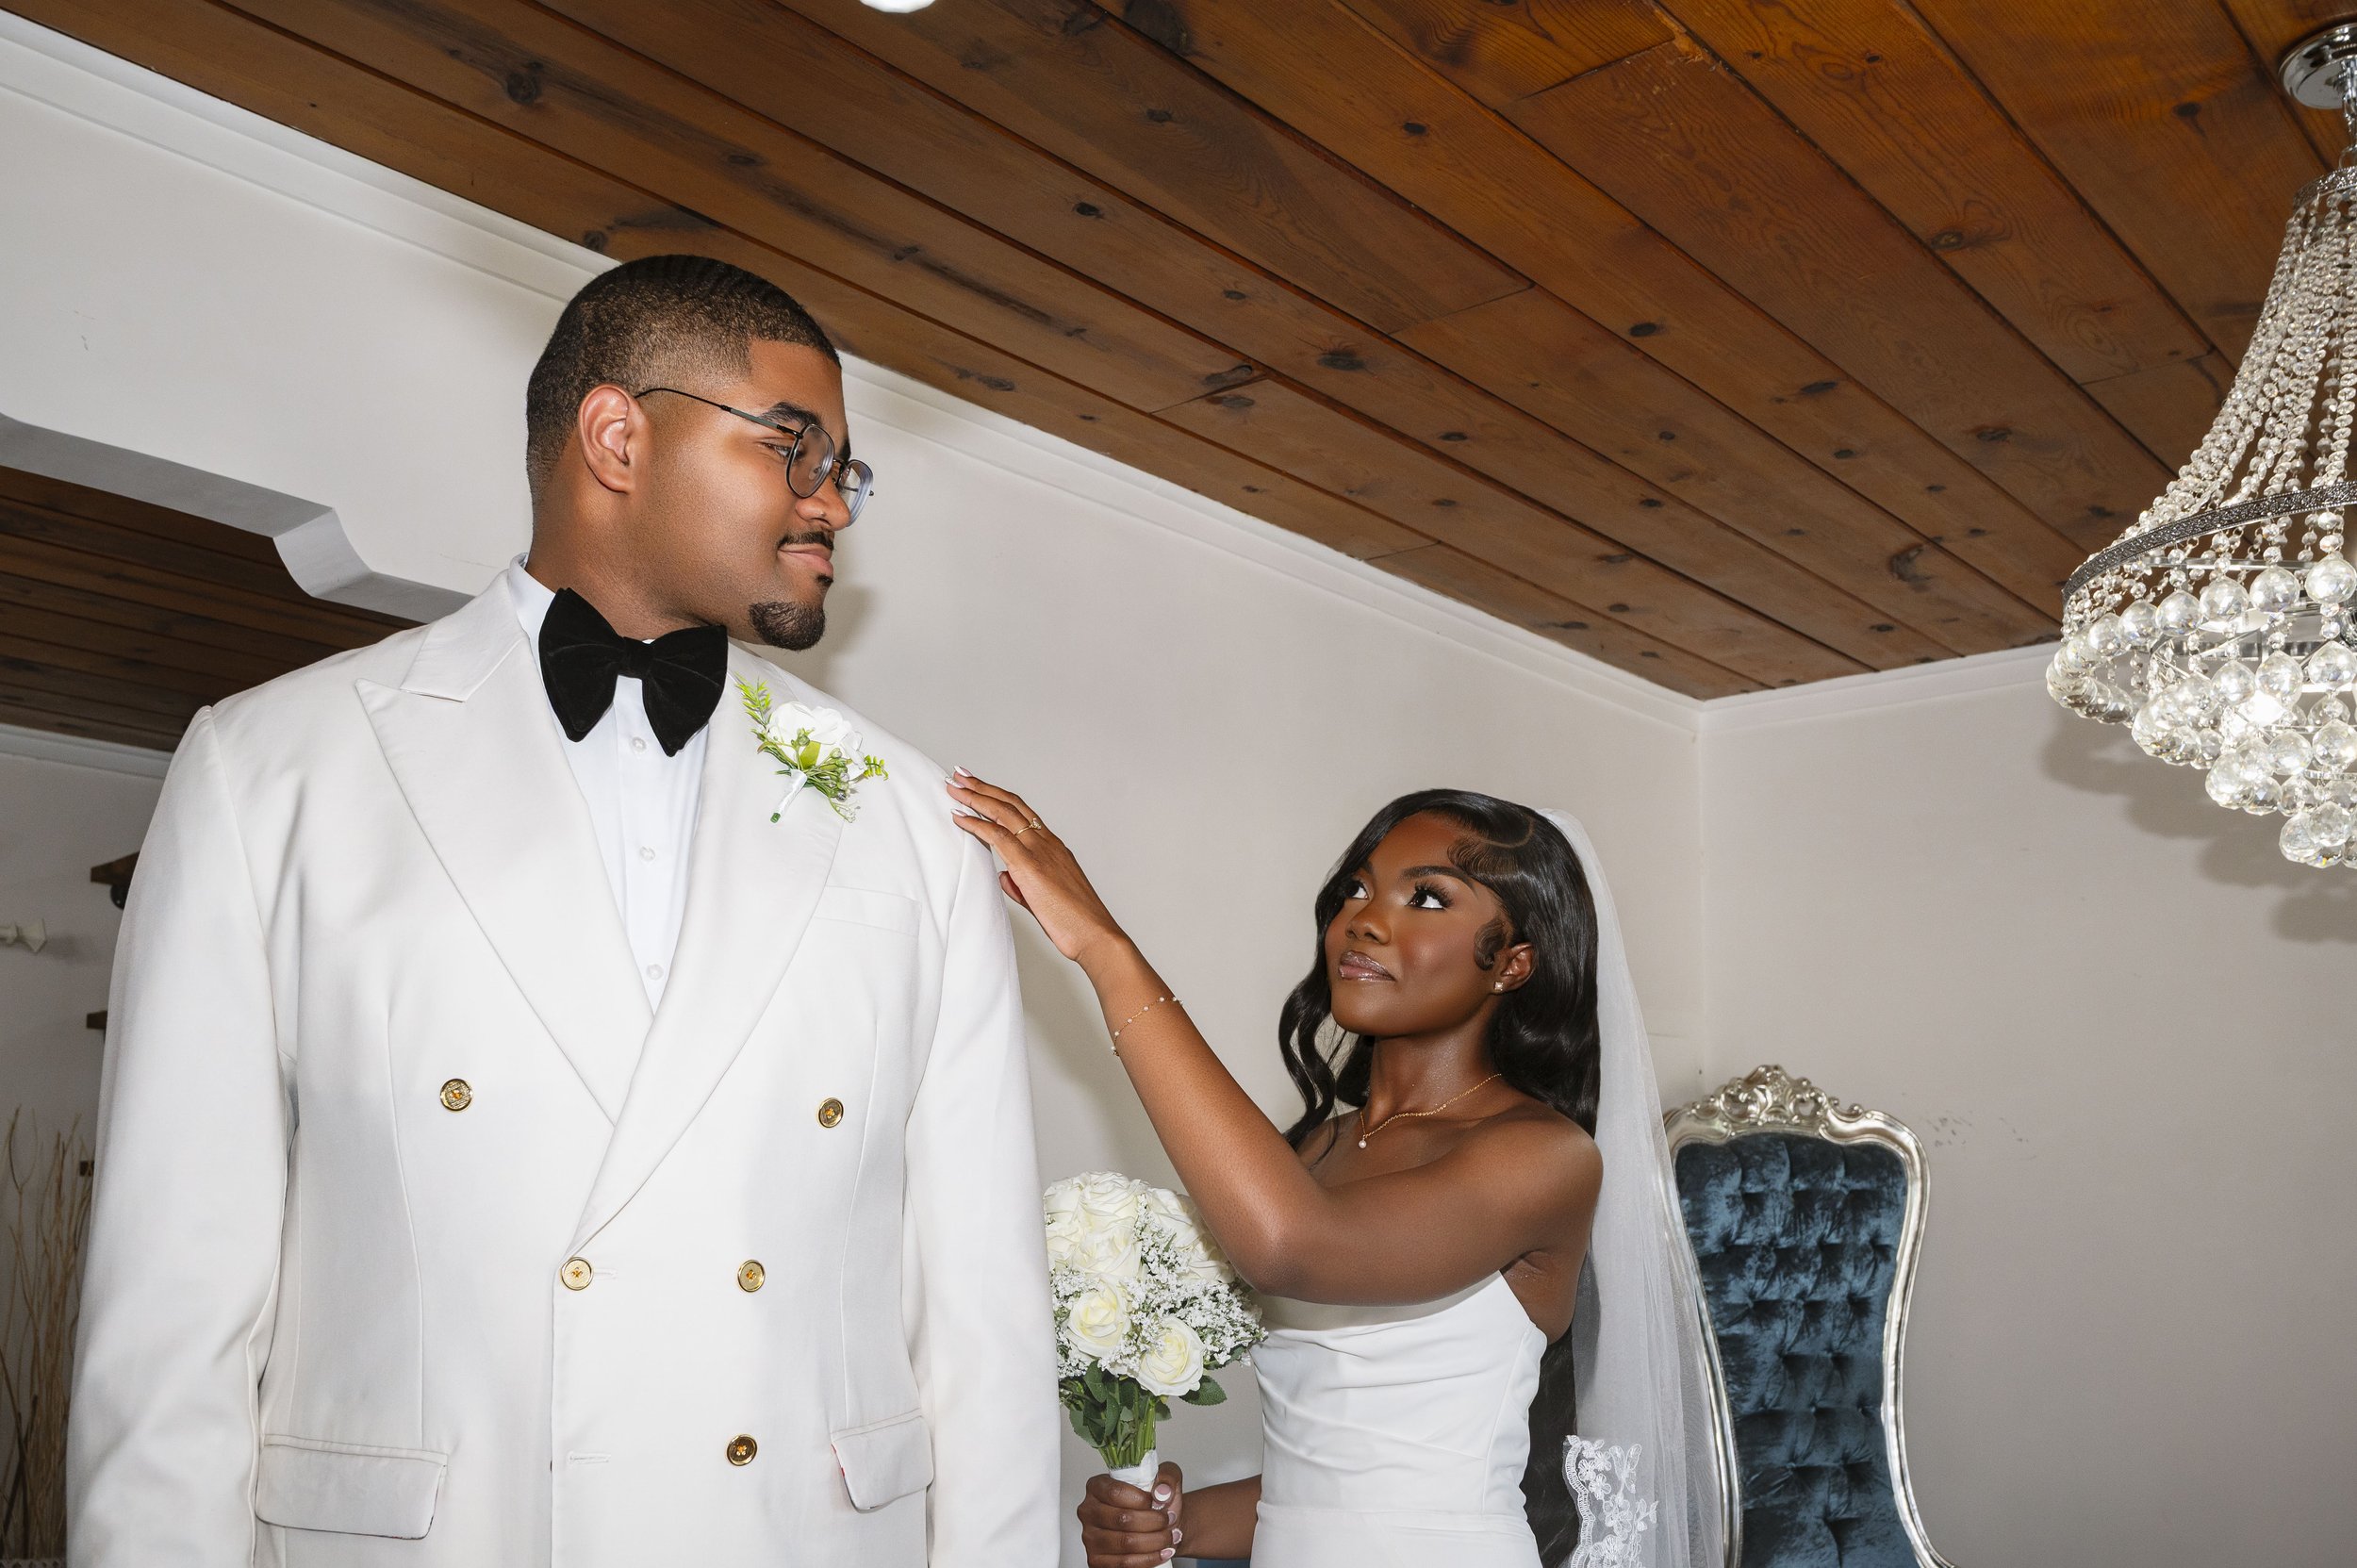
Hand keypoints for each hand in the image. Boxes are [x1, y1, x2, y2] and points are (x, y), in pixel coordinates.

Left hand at [947, 771, 1127, 964]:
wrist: (1095, 935)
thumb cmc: (1075, 922)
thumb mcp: (1043, 899)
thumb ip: (1021, 884)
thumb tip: (1004, 876)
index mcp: (1053, 847)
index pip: (1023, 812)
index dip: (999, 796)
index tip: (980, 786)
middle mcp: (1047, 842)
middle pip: (1011, 804)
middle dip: (983, 787)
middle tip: (961, 774)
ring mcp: (1040, 851)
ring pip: (1003, 812)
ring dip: (975, 796)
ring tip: (954, 786)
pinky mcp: (1030, 865)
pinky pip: (998, 836)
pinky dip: (975, 823)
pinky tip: (959, 816)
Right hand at [1078, 1461, 1184, 1566]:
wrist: (1157, 1526)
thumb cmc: (1155, 1502)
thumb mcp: (1165, 1479)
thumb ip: (1167, 1477)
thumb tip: (1161, 1492)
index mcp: (1098, 1487)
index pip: (1115, 1492)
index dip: (1141, 1500)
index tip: (1158, 1502)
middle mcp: (1089, 1511)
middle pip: (1122, 1519)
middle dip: (1154, 1522)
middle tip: (1169, 1520)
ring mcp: (1090, 1537)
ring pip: (1125, 1542)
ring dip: (1155, 1541)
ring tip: (1169, 1536)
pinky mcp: (1096, 1560)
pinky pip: (1125, 1563)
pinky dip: (1148, 1559)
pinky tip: (1161, 1552)